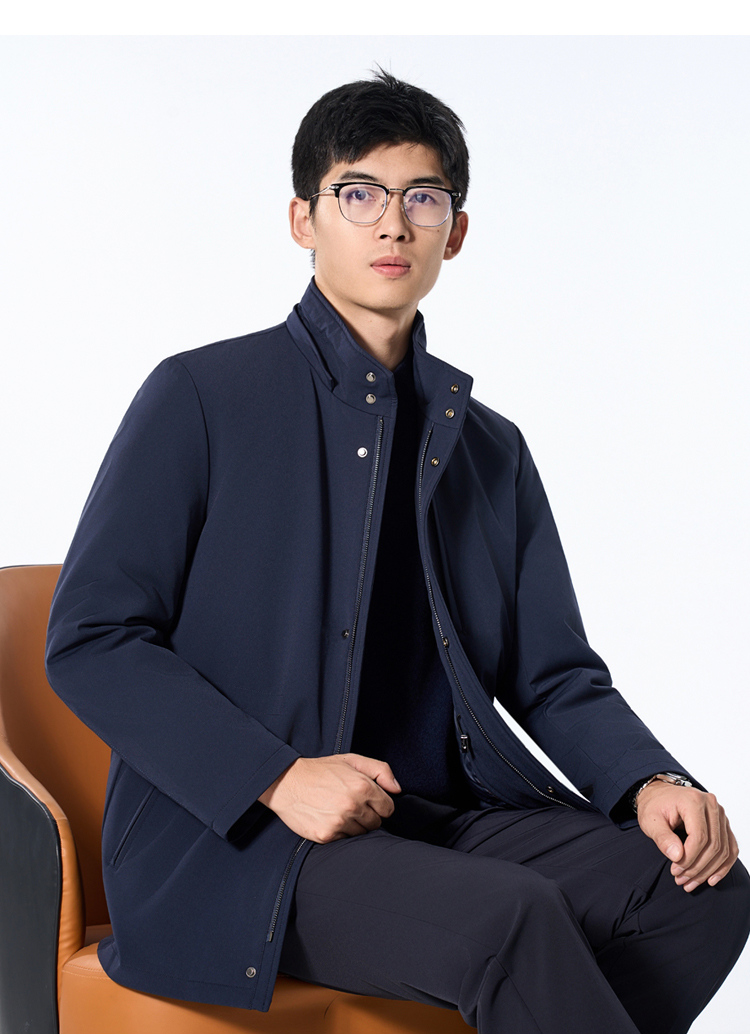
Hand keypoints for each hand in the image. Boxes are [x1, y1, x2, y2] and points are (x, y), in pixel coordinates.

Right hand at [258, 753, 400, 842]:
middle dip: (367, 815)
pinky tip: (328, 818)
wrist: (287, 782)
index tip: (367, 801)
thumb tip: (397, 790)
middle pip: (376, 823)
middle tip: (349, 804)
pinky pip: (344, 840)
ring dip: (353, 825)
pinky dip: (339, 832)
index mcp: (363, 786)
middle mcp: (353, 805)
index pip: (388, 808)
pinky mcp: (327, 835)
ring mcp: (340, 822)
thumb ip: (380, 770)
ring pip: (361, 834)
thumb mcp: (351, 760)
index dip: (379, 805)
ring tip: (337, 810)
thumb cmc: (321, 770)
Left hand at [636, 779, 738, 891]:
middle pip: (713, 845)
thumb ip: (662, 838)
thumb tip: (677, 856)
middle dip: (697, 868)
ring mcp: (720, 814)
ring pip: (723, 850)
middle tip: (681, 880)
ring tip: (690, 883)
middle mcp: (711, 804)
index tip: (675, 871)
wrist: (659, 795)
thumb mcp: (650, 821)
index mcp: (693, 800)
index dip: (689, 859)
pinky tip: (711, 878)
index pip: (699, 837)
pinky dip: (722, 866)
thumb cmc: (654, 806)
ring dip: (708, 871)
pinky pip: (730, 848)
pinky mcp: (723, 824)